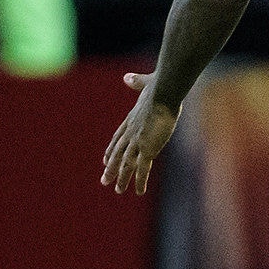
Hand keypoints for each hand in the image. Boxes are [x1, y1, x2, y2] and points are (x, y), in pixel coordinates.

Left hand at [101, 72, 179, 194]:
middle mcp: (131, 132)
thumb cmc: (159, 87)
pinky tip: (138, 191)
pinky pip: (142, 169)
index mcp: (131, 119)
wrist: (164, 92)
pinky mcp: (148, 148)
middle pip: (118, 154)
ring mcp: (137, 142)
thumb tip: (127, 77)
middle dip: (111, 168)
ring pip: (127, 164)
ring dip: (122, 178)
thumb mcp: (147, 84)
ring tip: (118, 190)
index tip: (105, 160)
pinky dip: (139, 181)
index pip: (117, 138)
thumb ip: (137, 82)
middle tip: (104, 180)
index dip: (111, 150)